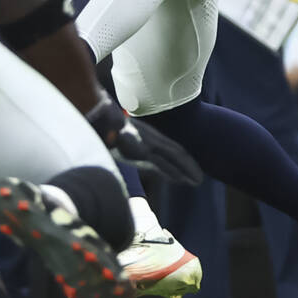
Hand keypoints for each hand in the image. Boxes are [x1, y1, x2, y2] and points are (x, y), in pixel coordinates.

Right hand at [86, 93, 203, 185]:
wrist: (99, 117)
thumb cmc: (106, 124)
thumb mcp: (119, 131)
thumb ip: (125, 140)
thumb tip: (121, 144)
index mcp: (147, 133)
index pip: (169, 146)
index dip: (180, 158)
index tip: (189, 166)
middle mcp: (151, 137)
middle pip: (176, 151)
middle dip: (189, 165)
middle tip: (199, 177)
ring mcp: (148, 143)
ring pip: (174, 157)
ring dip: (187, 170)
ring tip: (197, 181)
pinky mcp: (142, 150)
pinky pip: (162, 163)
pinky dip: (173, 172)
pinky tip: (182, 180)